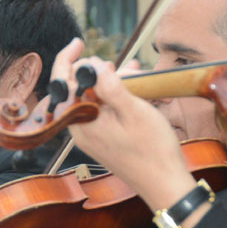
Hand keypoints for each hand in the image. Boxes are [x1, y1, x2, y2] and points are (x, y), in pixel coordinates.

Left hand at [52, 39, 196, 216]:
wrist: (163, 184)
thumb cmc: (153, 150)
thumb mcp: (135, 111)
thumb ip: (111, 87)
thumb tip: (93, 65)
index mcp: (83, 121)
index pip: (62, 83)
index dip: (68, 59)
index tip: (79, 43)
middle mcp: (80, 129)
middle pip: (78, 88)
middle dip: (99, 72)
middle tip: (128, 69)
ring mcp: (90, 136)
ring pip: (92, 98)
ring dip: (112, 84)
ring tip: (139, 80)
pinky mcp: (101, 140)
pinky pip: (101, 111)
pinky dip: (114, 98)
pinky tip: (135, 92)